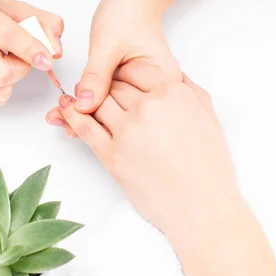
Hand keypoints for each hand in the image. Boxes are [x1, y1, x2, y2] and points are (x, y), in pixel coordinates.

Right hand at [0, 0, 63, 104]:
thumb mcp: (10, 5)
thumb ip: (40, 22)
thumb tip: (55, 49)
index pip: (3, 34)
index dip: (30, 49)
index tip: (47, 59)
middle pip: (1, 72)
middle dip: (22, 68)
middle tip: (19, 55)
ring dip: (13, 79)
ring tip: (4, 59)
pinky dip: (3, 87)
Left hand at [45, 0, 178, 130]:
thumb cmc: (128, 13)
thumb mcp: (108, 44)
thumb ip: (96, 75)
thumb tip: (84, 106)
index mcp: (163, 82)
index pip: (131, 110)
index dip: (99, 120)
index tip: (70, 125)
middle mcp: (157, 91)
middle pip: (122, 114)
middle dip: (90, 121)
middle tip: (58, 122)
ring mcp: (143, 89)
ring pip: (114, 108)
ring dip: (87, 113)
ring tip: (59, 118)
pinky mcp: (129, 84)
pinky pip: (110, 98)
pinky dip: (92, 101)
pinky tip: (73, 108)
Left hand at [57, 61, 237, 234]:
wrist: (201, 207)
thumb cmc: (209, 167)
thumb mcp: (209, 117)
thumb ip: (188, 91)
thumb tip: (173, 76)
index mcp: (172, 93)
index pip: (137, 69)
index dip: (126, 71)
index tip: (121, 76)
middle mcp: (148, 108)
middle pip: (115, 85)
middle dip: (108, 85)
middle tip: (103, 88)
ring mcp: (127, 132)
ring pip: (98, 103)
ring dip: (89, 99)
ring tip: (84, 98)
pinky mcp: (112, 156)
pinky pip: (85, 128)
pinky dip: (73, 115)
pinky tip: (66, 109)